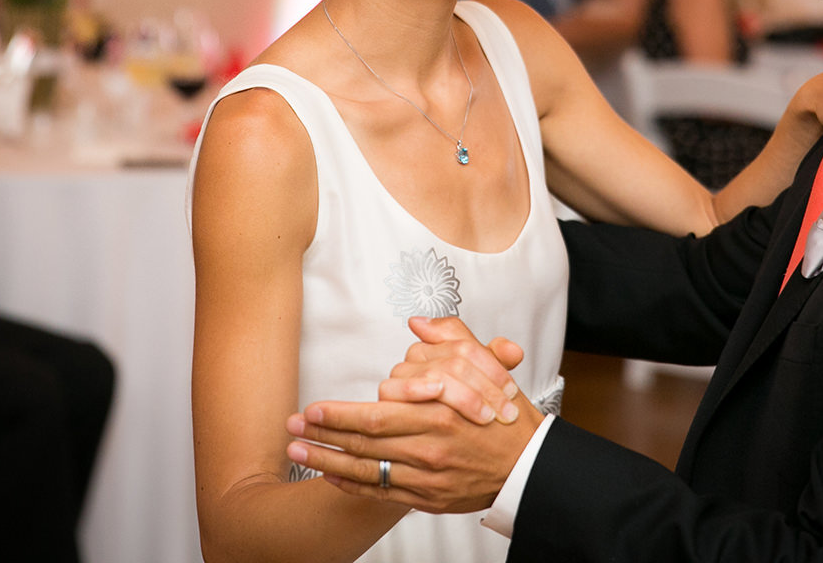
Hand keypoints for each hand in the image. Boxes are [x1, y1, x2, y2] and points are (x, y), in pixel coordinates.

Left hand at [285, 338, 543, 514]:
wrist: (531, 466)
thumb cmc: (508, 416)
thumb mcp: (488, 368)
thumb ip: (453, 339)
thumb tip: (419, 323)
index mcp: (441, 412)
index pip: (376, 413)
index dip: (339, 413)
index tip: (313, 407)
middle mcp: (430, 446)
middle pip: (363, 441)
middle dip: (322, 434)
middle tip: (291, 425)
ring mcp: (427, 476)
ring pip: (366, 469)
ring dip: (326, 460)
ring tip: (297, 450)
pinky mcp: (428, 498)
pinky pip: (381, 492)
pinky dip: (352, 486)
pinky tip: (330, 476)